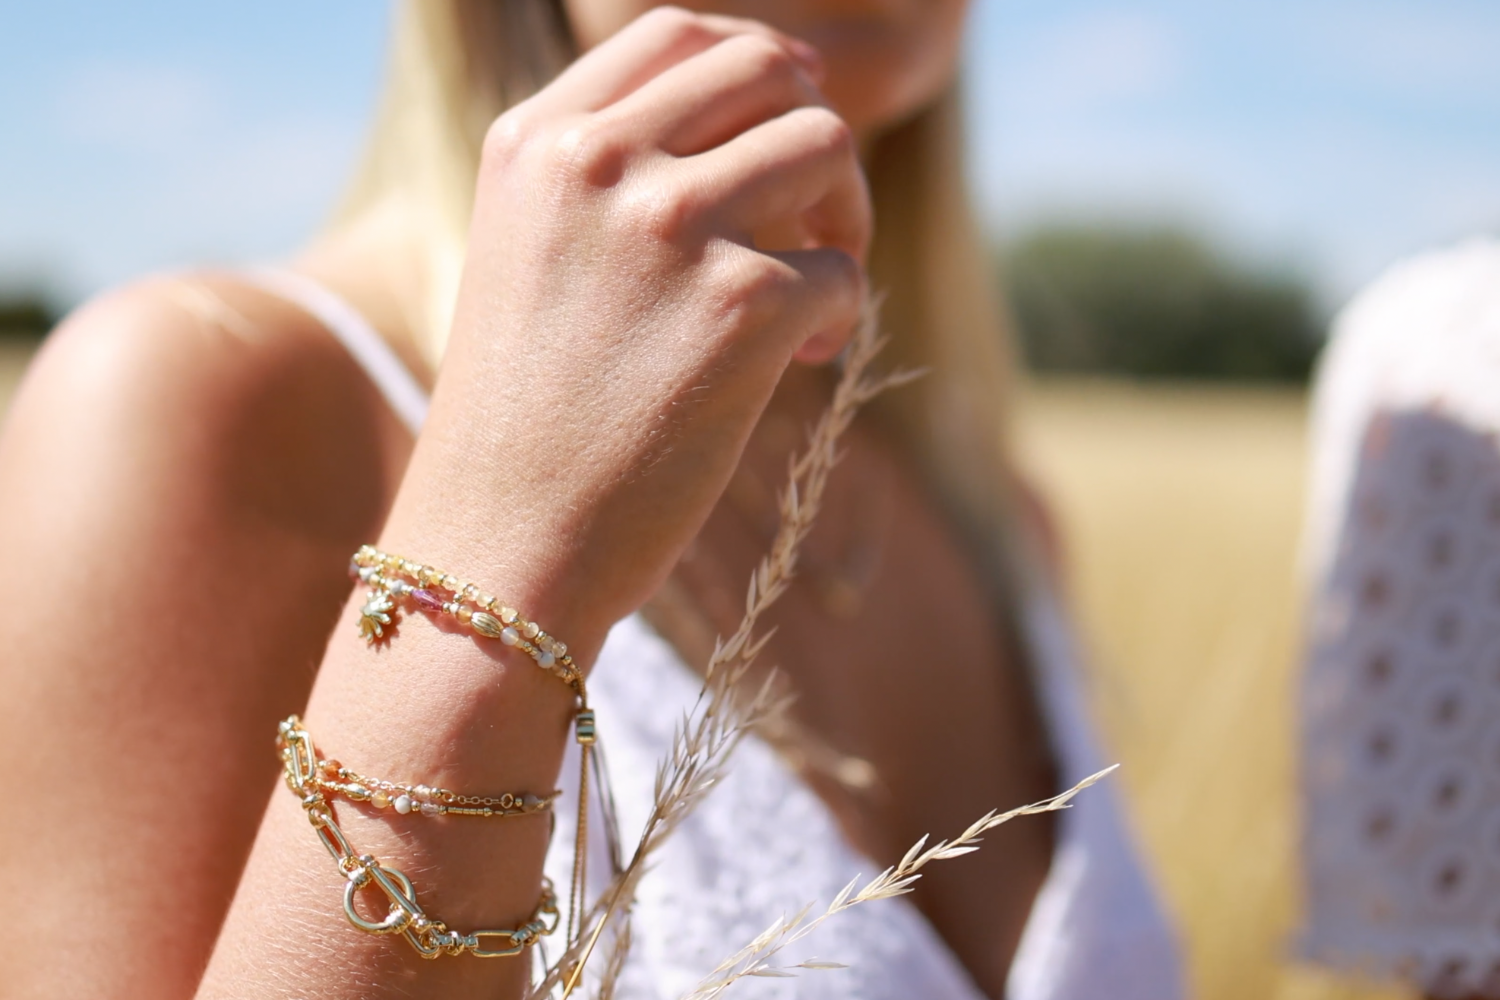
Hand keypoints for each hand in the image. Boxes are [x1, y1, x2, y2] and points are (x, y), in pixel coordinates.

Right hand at [393, 7, 870, 657]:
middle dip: (811, 136)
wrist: (502, 545)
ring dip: (843, 215)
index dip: (755, 70)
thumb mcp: (531, 256)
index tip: (780, 124)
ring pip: (825, 148)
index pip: (679, 32)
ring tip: (808, 293)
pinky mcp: (742, 307)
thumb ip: (612, 177)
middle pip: (769, 74)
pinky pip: (844, 272)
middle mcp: (598, 162)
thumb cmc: (524, 417)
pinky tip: (798, 364)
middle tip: (814, 216)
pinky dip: (837, 318)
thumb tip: (757, 124)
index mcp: (536, 139)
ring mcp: (671, 227)